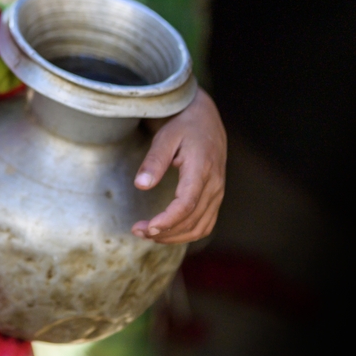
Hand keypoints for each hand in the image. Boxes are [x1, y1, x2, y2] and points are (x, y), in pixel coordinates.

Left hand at [131, 88, 225, 243]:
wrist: (205, 118)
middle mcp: (214, 184)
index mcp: (201, 169)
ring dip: (175, 236)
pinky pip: (206, 223)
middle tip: (138, 231)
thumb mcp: (165, 137)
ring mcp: (218, 192)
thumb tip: (141, 186)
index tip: (148, 227)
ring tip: (148, 234)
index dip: (168, 220)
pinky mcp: (216, 196)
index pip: (187, 204)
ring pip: (201, 226)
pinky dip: (187, 233)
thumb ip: (154, 161)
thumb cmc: (183, 126)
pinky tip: (167, 233)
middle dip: (165, 232)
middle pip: (192, 220)